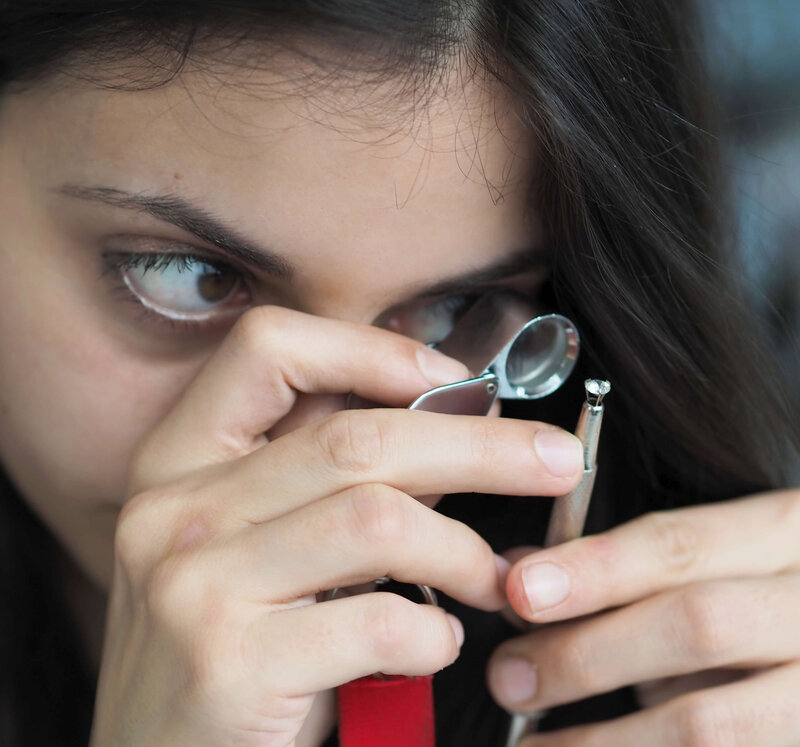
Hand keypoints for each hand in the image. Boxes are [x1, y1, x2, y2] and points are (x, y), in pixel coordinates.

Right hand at [89, 306, 584, 746]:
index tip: (452, 381)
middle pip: (357, 438)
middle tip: (551, 460)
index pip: (269, 347)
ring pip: (379, 519)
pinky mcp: (228, 662)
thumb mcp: (254, 545)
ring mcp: (195, 582)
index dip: (372, 350)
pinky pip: (378, 622)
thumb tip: (452, 430)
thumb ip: (329, 482)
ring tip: (494, 581)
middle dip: (479, 445)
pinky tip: (434, 648)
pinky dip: (433, 635)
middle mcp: (176, 508)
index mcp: (179, 460)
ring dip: (462, 551)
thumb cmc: (226, 646)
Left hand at [487, 490, 799, 745]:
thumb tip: (525, 577)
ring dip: (608, 741)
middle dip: (588, 654)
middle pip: (696, 626)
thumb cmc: (759, 593)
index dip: (595, 569)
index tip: (521, 591)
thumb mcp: (720, 557)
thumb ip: (628, 562)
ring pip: (711, 724)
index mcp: (785, 534)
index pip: (680, 545)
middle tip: (510, 677)